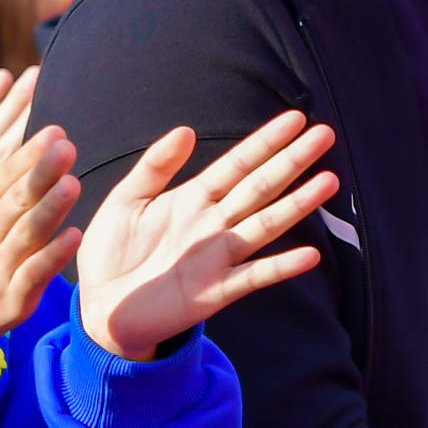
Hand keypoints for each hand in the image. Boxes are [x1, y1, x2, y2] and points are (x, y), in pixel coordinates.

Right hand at [0, 67, 81, 342]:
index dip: (29, 154)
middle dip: (42, 173)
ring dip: (50, 210)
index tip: (55, 132)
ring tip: (73, 184)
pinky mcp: (13, 296)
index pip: (4, 176)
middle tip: (67, 147)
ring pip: (28, 234)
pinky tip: (74, 236)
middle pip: (18, 200)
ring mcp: (0, 266)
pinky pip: (35, 273)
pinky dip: (53, 256)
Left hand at [76, 110, 339, 358]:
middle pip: (260, 187)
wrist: (100, 308)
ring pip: (265, 225)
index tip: (295, 119)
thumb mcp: (126, 201)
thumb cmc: (110, 253)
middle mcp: (213, 225)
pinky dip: (281, 267)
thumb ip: (155, 167)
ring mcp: (219, 258)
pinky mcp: (216, 292)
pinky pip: (254, 276)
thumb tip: (187, 130)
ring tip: (328, 181)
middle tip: (325, 135)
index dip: (265, 142)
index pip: (237, 164)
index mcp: (192, 199)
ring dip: (297, 205)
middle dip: (292, 161)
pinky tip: (309, 255)